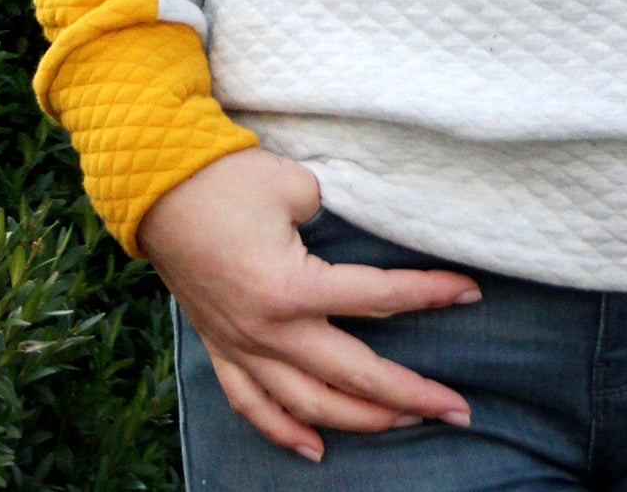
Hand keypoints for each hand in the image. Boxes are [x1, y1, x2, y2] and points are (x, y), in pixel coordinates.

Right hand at [138, 148, 481, 462]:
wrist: (155, 186)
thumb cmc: (227, 178)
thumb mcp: (293, 185)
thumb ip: (331, 217)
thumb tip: (345, 240)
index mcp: (291, 288)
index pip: (378, 298)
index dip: (429, 294)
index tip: (471, 293)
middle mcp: (268, 331)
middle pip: (353, 374)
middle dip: (410, 394)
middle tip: (457, 408)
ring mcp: (241, 346)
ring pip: (308, 403)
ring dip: (359, 420)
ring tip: (403, 423)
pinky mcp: (220, 347)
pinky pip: (252, 405)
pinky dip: (283, 431)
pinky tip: (314, 449)